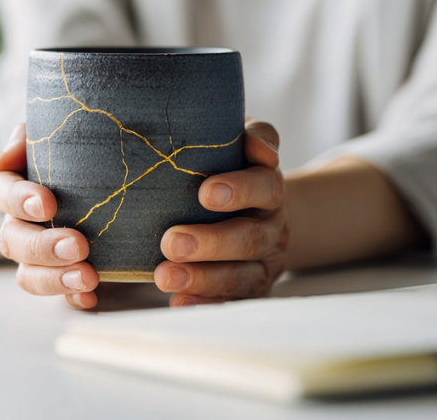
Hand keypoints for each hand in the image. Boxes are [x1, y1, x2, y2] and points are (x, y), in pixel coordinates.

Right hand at [0, 124, 99, 308]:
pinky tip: (90, 297)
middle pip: (13, 241)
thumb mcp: (51, 133)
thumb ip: (25, 140)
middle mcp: (18, 225)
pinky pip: (59, 295)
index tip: (48, 203)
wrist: (106, 167)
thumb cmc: (72, 147)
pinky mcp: (63, 274)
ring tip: (88, 277)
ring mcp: (38, 255)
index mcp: (10, 187)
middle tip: (78, 245)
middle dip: (43, 246)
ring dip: (55, 279)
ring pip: (28, 275)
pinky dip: (73, 298)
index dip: (18, 201)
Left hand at [155, 119, 288, 306]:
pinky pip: (231, 301)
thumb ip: (251, 134)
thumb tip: (257, 145)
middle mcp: (272, 227)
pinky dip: (204, 303)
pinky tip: (178, 302)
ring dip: (202, 278)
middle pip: (249, 237)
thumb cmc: (231, 167)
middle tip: (171, 241)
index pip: (265, 186)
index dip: (240, 189)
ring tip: (164, 276)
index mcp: (269, 188)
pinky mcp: (249, 289)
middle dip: (211, 242)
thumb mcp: (239, 141)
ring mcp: (263, 263)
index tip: (205, 192)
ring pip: (240, 276)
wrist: (258, 211)